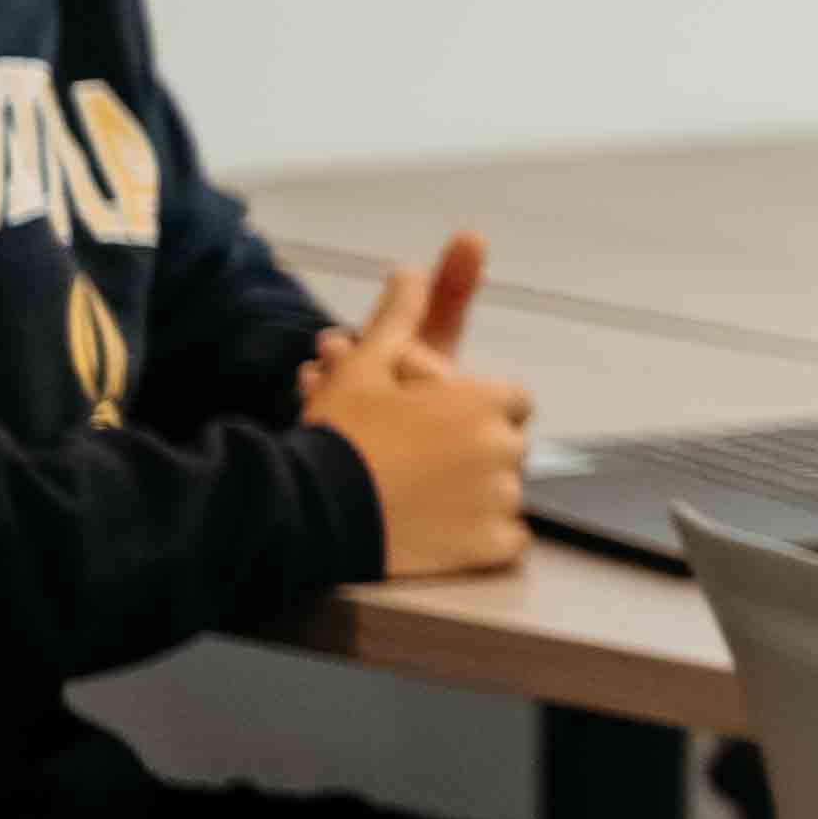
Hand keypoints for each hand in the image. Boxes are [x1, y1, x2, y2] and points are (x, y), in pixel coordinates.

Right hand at [299, 234, 533, 576]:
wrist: (309, 510)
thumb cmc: (339, 434)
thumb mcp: (362, 367)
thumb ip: (398, 319)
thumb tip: (409, 272)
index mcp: (484, 400)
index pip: (508, 399)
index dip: (473, 408)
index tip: (438, 423)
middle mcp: (504, 446)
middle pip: (505, 445)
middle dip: (472, 450)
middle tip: (420, 463)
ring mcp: (500, 499)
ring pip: (505, 493)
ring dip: (476, 495)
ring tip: (422, 497)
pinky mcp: (489, 546)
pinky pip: (507, 542)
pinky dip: (485, 540)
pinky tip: (447, 533)